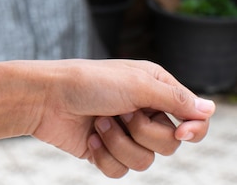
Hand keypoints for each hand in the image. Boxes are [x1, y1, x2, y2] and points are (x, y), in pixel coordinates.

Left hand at [28, 59, 214, 177]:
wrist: (45, 98)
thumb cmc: (88, 83)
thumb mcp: (136, 84)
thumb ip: (174, 99)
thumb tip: (209, 110)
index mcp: (154, 90)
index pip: (192, 117)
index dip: (193, 130)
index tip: (181, 133)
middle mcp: (142, 112)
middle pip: (170, 145)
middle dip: (143, 132)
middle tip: (120, 113)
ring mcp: (123, 133)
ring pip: (145, 162)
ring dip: (119, 143)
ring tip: (99, 123)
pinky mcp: (104, 151)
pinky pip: (120, 171)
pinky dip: (105, 156)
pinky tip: (90, 138)